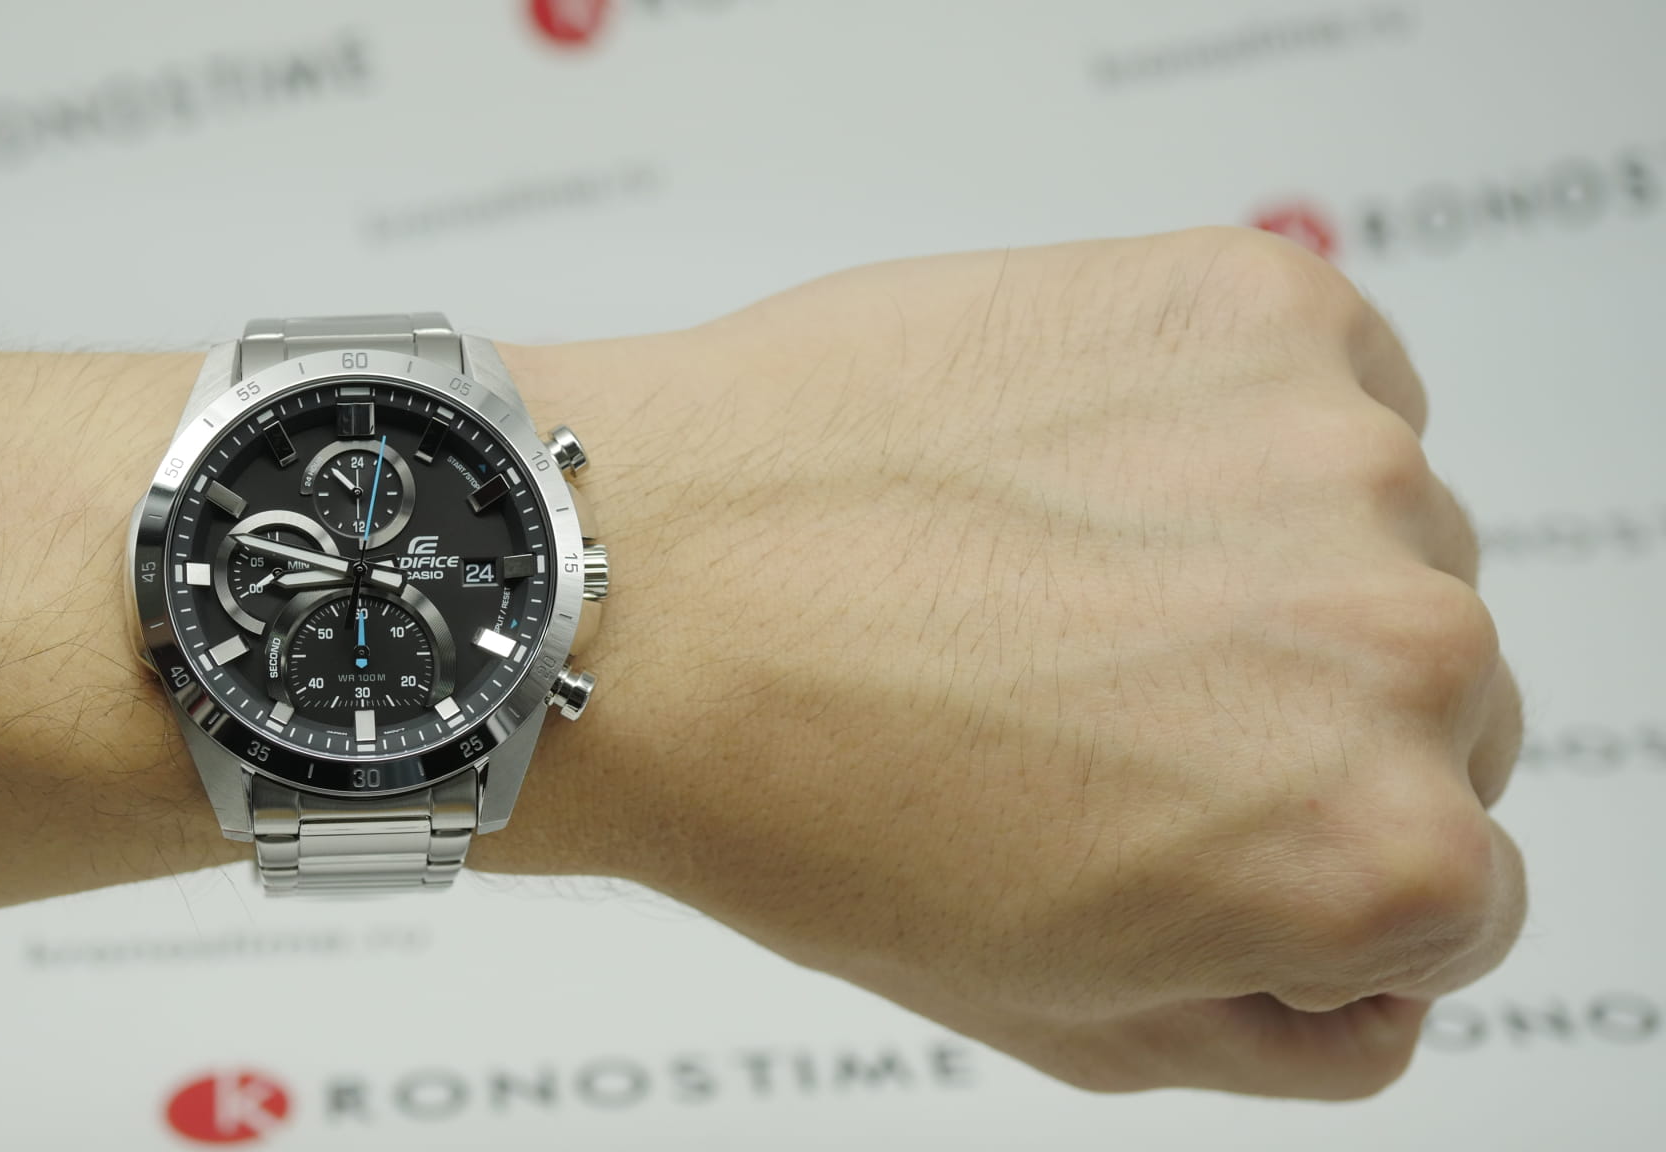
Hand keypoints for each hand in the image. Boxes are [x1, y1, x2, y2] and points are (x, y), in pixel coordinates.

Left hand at [497, 228, 1524, 1098]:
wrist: (643, 588)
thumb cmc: (809, 805)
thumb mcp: (1069, 1013)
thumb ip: (1282, 1023)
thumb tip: (1371, 974)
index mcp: (1377, 857)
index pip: (1453, 898)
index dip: (1302, 879)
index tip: (1184, 836)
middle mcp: (1405, 649)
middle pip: (1432, 709)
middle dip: (1289, 722)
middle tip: (1090, 705)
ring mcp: (1335, 451)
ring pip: (1375, 541)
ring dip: (1260, 564)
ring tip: (1054, 578)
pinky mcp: (1251, 303)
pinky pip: (1327, 384)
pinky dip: (1229, 427)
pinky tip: (1072, 469)